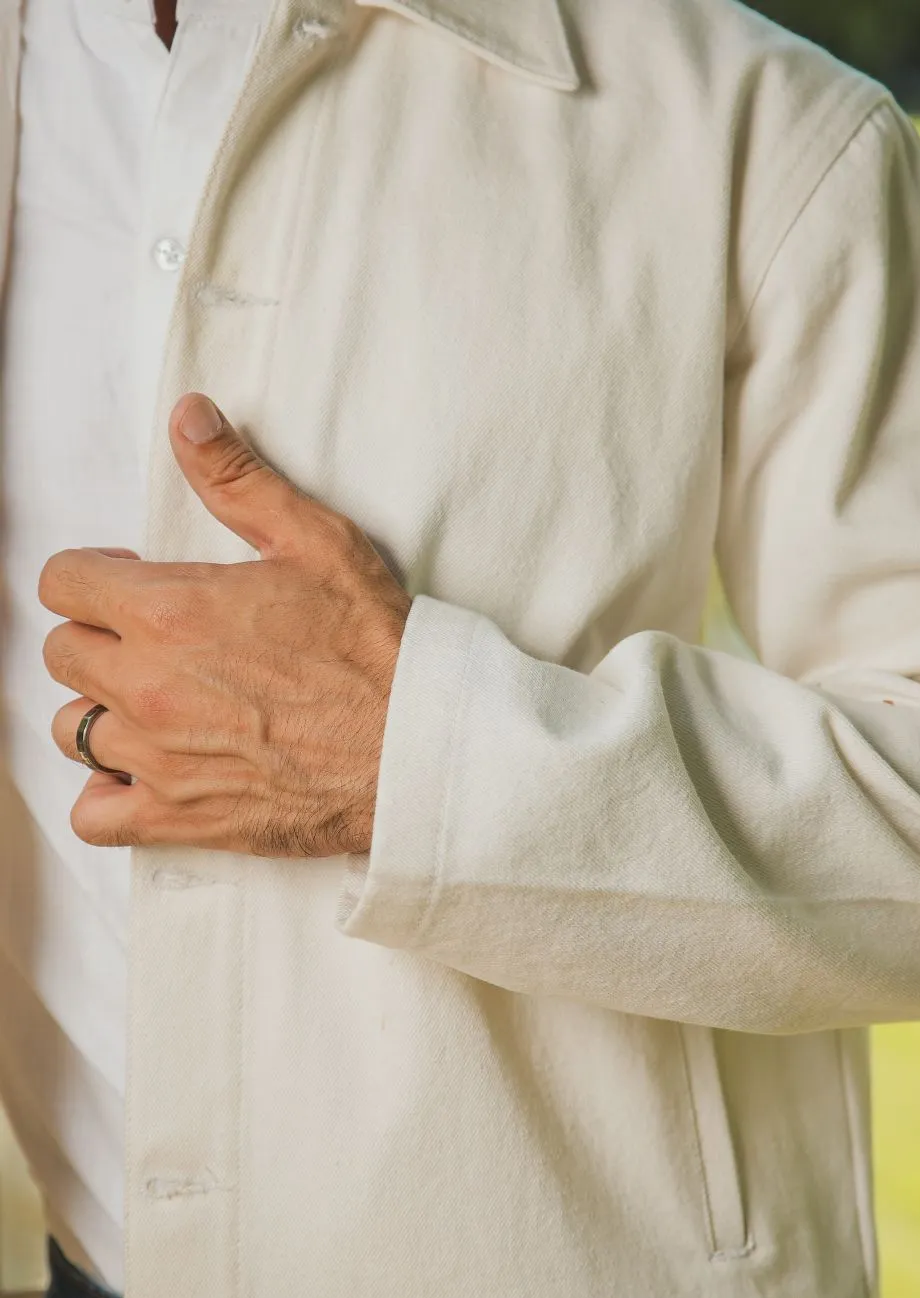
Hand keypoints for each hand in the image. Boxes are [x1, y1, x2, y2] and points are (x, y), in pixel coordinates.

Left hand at [39, 394, 411, 856]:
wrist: (416, 745)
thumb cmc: (375, 647)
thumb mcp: (316, 542)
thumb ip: (238, 479)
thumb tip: (188, 418)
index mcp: (169, 611)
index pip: (61, 584)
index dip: (93, 577)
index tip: (128, 585)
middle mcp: (148, 685)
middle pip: (62, 654)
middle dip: (98, 639)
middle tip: (152, 641)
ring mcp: (159, 756)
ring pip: (71, 729)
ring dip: (102, 712)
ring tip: (152, 705)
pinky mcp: (180, 816)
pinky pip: (95, 815)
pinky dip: (106, 796)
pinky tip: (141, 774)